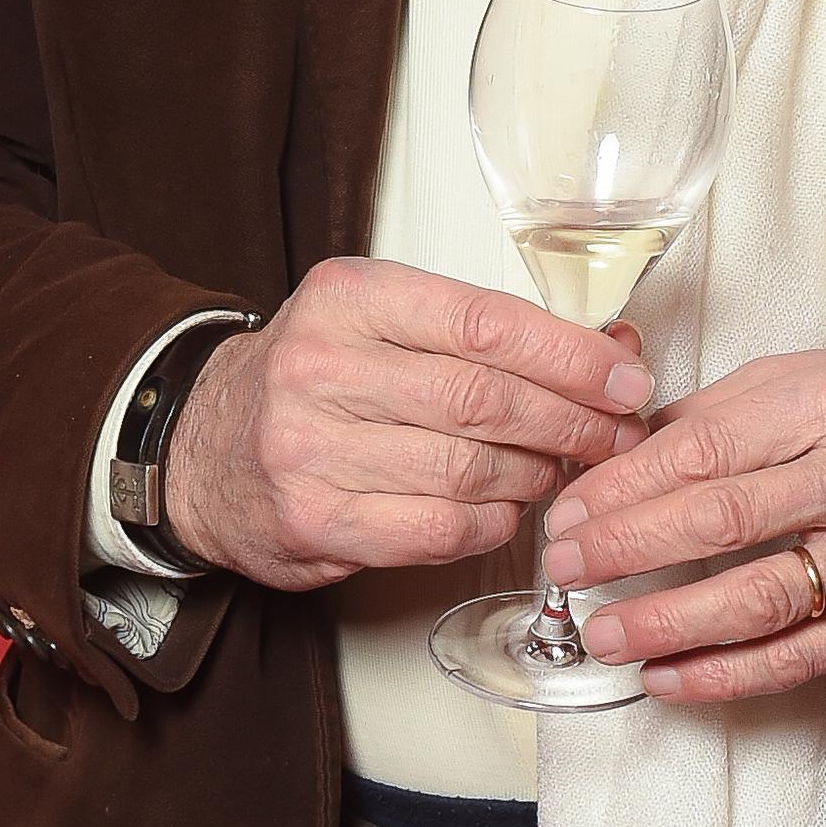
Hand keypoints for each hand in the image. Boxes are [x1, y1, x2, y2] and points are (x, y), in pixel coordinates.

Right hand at [162, 258, 650, 591]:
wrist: (199, 448)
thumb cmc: (313, 381)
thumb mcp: (380, 321)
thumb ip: (482, 333)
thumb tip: (608, 349)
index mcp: (350, 298)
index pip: (486, 323)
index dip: (571, 357)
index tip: (626, 378)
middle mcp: (323, 367)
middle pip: (486, 400)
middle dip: (572, 421)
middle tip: (617, 434)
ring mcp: (310, 447)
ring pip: (469, 469)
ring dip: (535, 475)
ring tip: (557, 469)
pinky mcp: (312, 519)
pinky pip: (438, 528)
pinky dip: (491, 522)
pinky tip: (504, 508)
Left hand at [538, 342, 825, 703]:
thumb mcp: (805, 378)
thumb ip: (712, 418)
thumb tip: (612, 463)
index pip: (705, 450)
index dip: (624, 487)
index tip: (569, 509)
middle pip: (722, 521)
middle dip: (627, 548)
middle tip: (564, 566)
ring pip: (760, 600)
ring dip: (668, 623)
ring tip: (604, 633)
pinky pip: (803, 657)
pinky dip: (728, 674)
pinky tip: (669, 677)